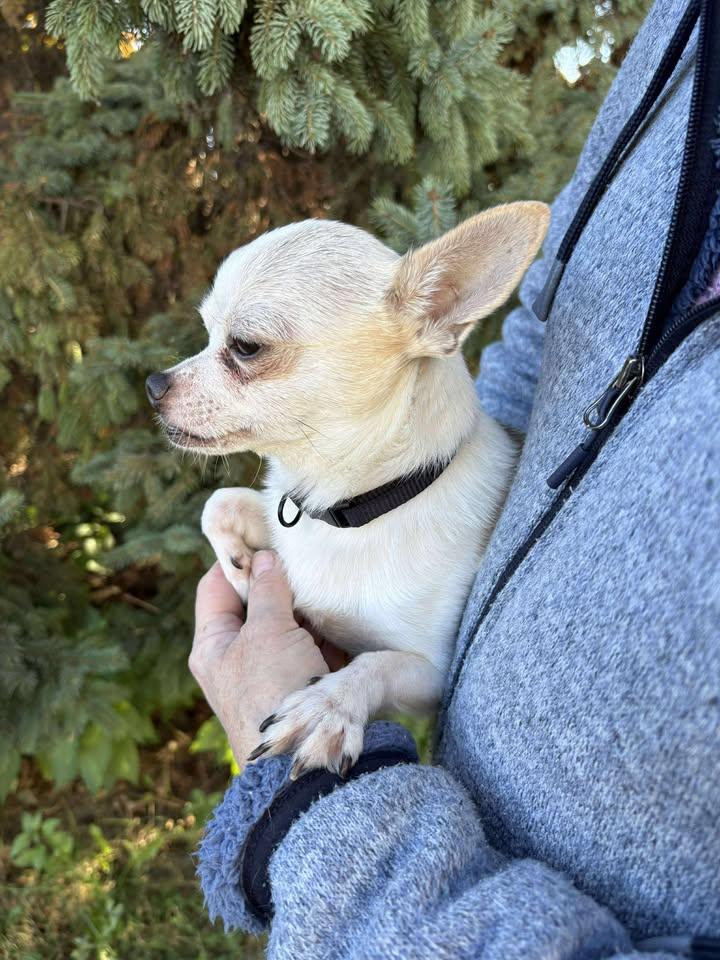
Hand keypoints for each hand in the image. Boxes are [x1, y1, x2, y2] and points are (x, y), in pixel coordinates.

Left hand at [190, 551, 340, 765]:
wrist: (305, 756)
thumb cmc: (273, 691)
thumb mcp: (266, 632)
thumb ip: (267, 590)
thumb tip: (266, 558)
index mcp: (213, 645)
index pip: (217, 586)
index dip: (237, 557)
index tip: (261, 532)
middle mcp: (237, 657)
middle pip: (255, 603)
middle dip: (280, 579)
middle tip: (302, 552)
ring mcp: (271, 670)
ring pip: (287, 622)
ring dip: (306, 604)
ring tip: (325, 576)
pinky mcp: (301, 681)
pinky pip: (310, 644)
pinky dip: (324, 628)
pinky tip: (341, 610)